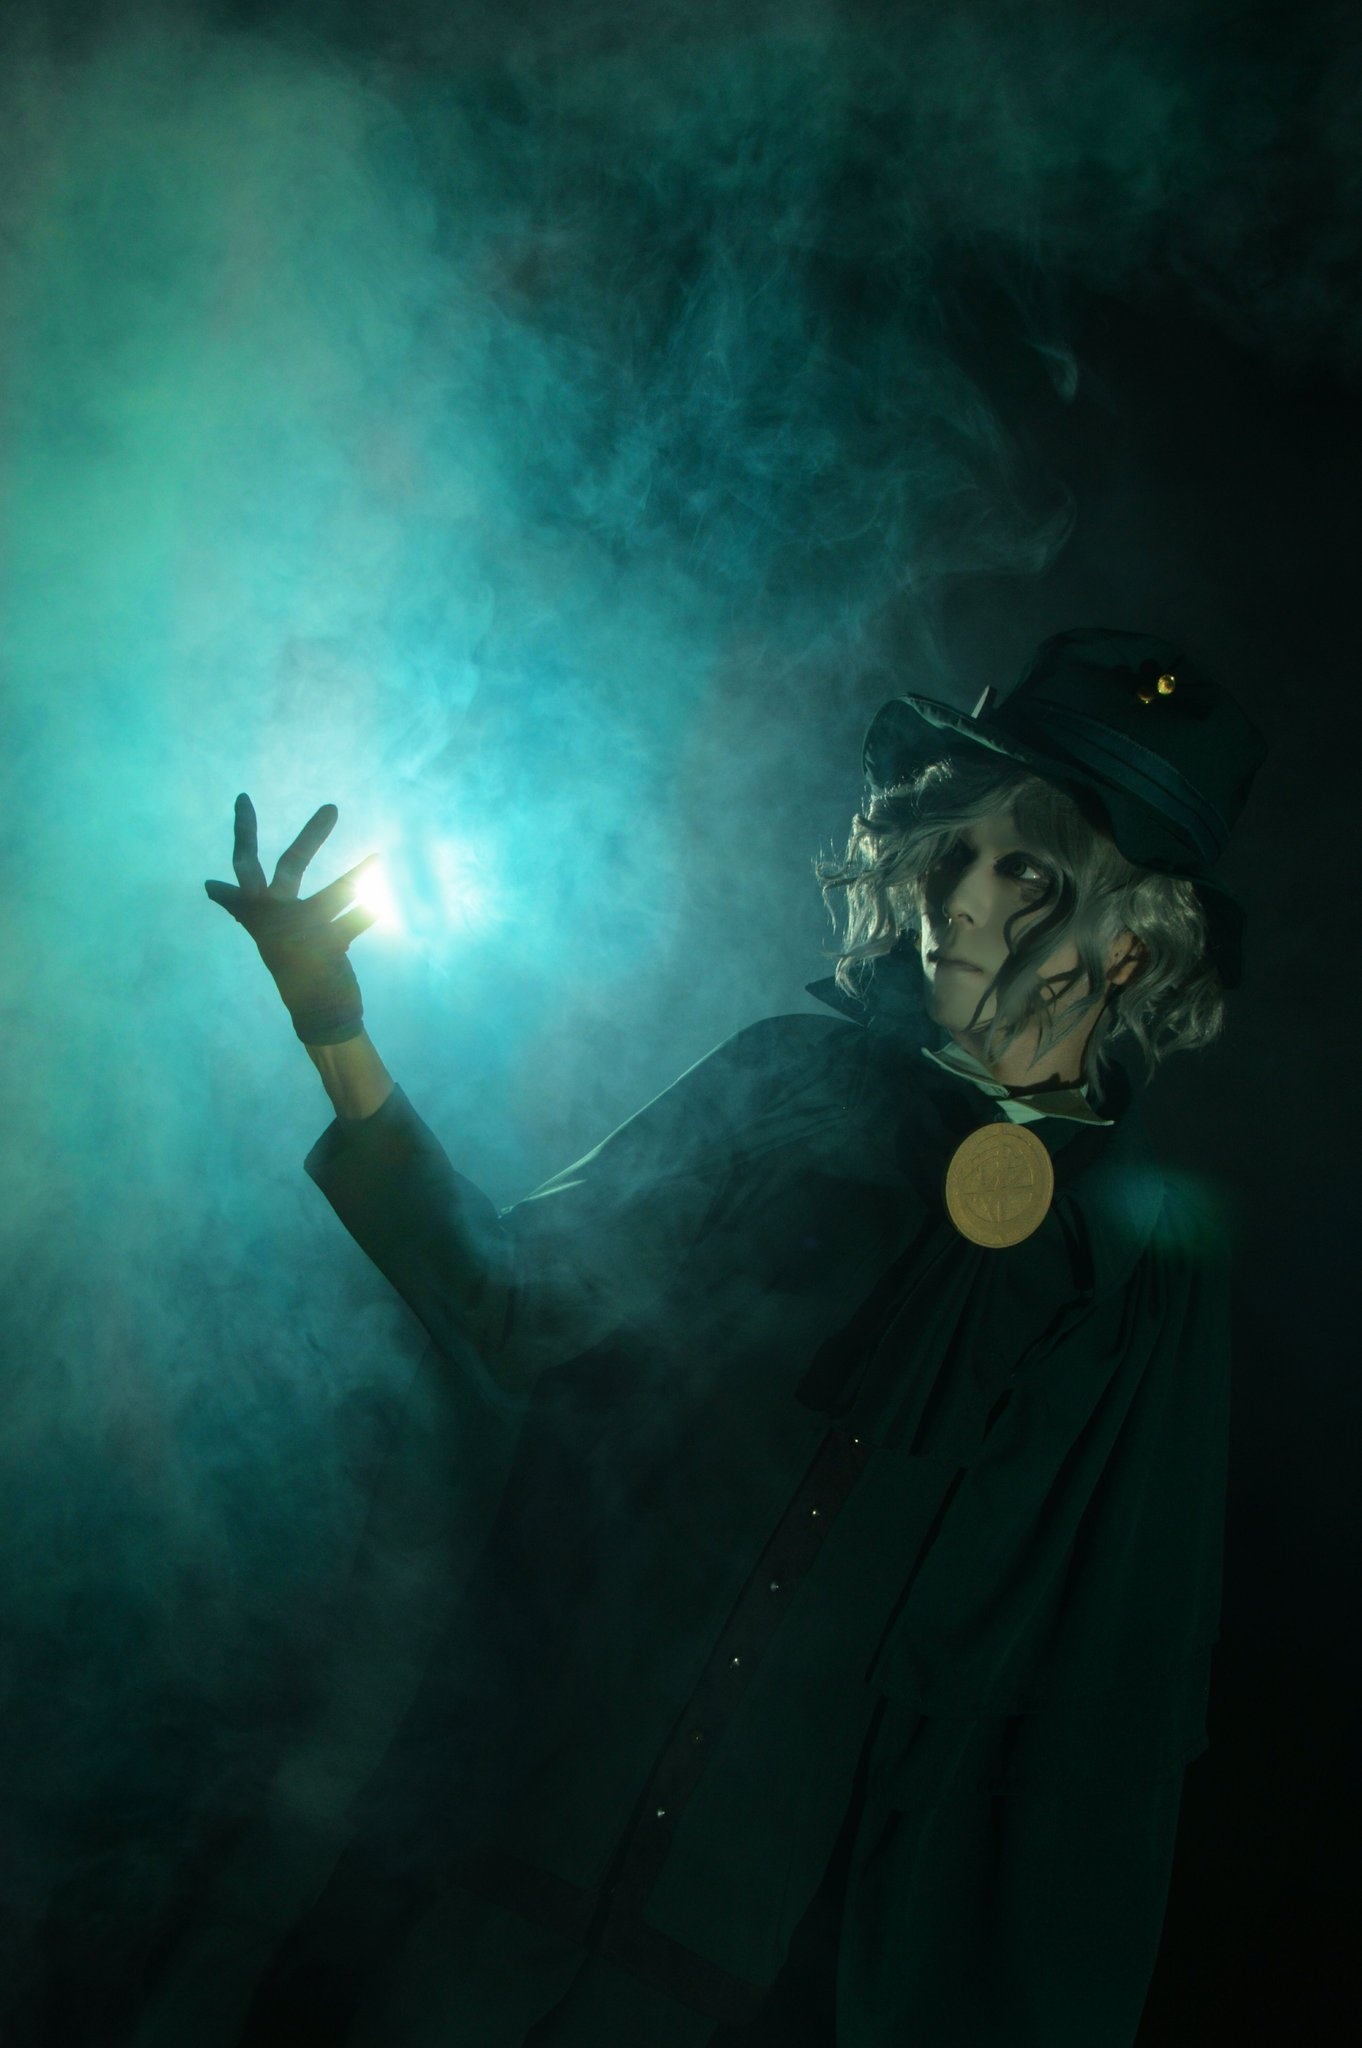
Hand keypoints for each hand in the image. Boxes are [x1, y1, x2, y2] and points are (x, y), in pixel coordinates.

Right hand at [205, 794, 378, 1044]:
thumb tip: (210, 887)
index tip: (243, 797)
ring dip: (359, 877)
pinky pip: (354, 923)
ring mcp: (302, 933)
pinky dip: (367, 914)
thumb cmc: (293, 967)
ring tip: (379, 859)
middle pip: (291, 866)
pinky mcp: (327, 949)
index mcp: (259, 912)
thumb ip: (243, 907)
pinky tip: (381, 905)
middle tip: (333, 807)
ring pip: (336, 894)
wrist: (316, 1014)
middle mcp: (276, 918)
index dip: (243, 831)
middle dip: (311, 837)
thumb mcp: (265, 933)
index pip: (244, 865)